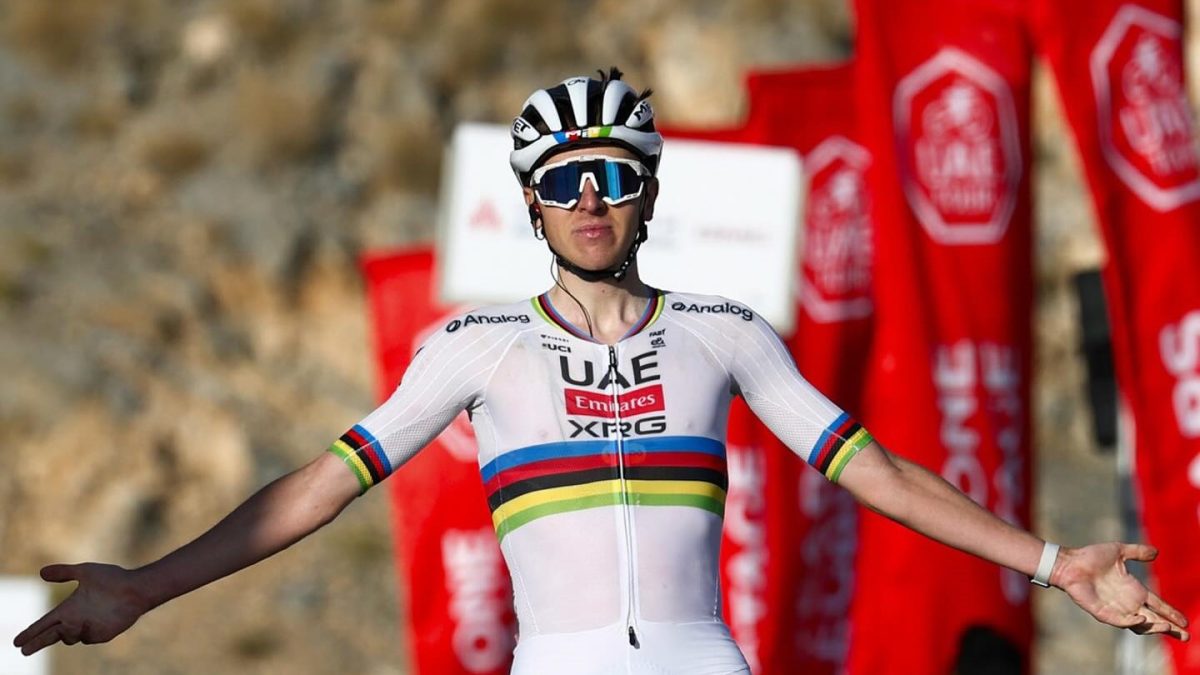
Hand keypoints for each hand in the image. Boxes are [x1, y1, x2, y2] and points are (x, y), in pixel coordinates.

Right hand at [12, 563, 149, 655]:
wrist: (136, 588)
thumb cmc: (113, 579)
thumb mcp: (85, 571)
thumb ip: (64, 572)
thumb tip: (41, 573)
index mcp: (69, 608)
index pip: (45, 623)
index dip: (31, 632)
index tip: (17, 641)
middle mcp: (76, 620)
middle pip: (50, 636)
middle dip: (36, 643)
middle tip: (23, 649)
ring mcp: (88, 629)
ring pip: (67, 638)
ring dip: (65, 632)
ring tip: (71, 621)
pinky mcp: (100, 635)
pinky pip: (84, 638)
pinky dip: (82, 632)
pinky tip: (88, 622)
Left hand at [1054, 543, 1189, 640]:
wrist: (1070, 562)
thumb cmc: (1091, 557)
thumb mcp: (1119, 551)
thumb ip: (1137, 552)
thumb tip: (1156, 552)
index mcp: (1133, 590)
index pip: (1157, 606)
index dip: (1171, 613)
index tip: (1186, 622)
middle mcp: (1127, 602)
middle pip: (1153, 620)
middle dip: (1170, 628)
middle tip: (1186, 635)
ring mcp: (1115, 609)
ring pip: (1140, 625)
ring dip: (1154, 627)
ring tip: (1168, 627)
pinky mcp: (1102, 612)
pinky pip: (1119, 621)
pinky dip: (1132, 622)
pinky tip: (1142, 619)